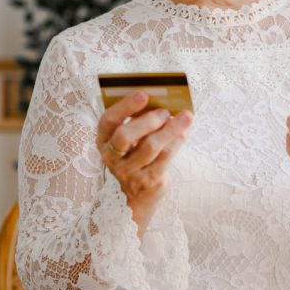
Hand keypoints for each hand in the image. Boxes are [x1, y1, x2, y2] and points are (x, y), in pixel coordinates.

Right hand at [96, 91, 192, 222]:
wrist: (138, 195)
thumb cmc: (135, 156)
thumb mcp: (131, 139)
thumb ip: (140, 120)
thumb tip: (164, 100)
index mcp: (104, 141)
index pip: (108, 121)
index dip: (125, 106)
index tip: (143, 94)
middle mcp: (112, 158)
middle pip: (125, 136)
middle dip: (147, 120)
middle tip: (165, 110)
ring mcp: (129, 172)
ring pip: (150, 147)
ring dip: (170, 129)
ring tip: (185, 117)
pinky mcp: (148, 182)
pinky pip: (165, 158)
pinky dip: (177, 141)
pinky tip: (185, 131)